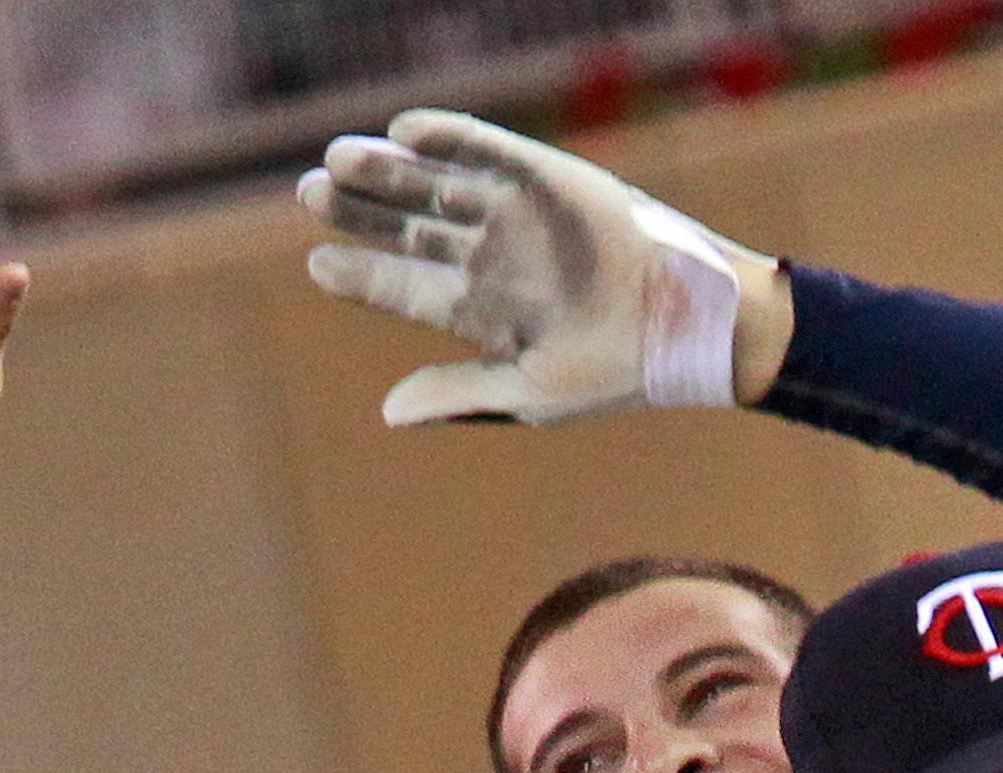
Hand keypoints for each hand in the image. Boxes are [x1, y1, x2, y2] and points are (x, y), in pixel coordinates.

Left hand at [299, 109, 773, 425]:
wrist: (692, 326)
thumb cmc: (616, 370)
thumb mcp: (529, 389)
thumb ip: (457, 394)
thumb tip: (387, 412)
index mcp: (480, 309)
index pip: (404, 286)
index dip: (360, 273)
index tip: (317, 262)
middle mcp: (491, 256)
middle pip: (409, 227)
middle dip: (361, 209)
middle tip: (310, 192)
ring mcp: (517, 214)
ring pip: (438, 184)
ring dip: (390, 169)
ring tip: (339, 158)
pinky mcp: (549, 178)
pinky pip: (491, 150)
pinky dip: (452, 136)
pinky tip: (405, 130)